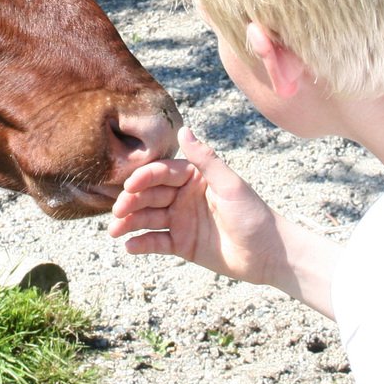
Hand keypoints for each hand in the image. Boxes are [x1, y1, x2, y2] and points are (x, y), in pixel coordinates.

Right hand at [108, 126, 283, 287]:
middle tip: (117, 211)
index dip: (144, 179)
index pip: (162, 173)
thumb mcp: (230, 185)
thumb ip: (205, 159)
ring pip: (148, 218)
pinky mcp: (182, 244)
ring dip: (130, 223)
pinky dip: (141, 244)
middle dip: (131, 202)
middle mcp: (183, 196)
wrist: (269, 255)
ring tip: (114, 231)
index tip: (129, 186)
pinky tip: (129, 247)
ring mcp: (181, 221)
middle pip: (150, 196)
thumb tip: (184, 128)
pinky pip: (156, 242)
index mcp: (194, 178)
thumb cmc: (254, 215)